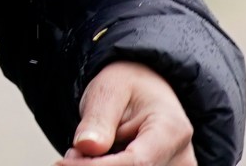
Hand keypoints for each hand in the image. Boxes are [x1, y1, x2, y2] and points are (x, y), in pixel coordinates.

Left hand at [63, 61, 196, 165]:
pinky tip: (101, 158)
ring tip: (90, 148)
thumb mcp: (108, 89)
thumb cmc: (129, 86)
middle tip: (74, 151)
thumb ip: (97, 119)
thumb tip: (86, 146)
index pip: (136, 162)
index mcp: (172, 130)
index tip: (64, 162)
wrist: (146, 90)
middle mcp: (182, 157)